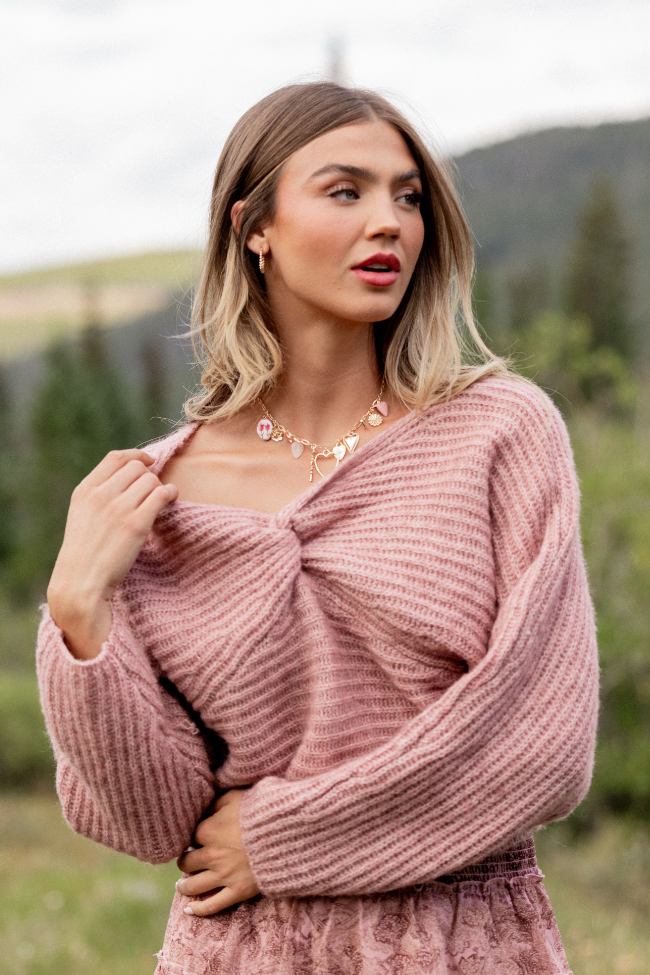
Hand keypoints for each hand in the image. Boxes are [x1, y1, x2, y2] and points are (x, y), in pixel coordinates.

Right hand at [47, 449, 177, 659]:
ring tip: (160, 501)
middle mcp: (100, 495)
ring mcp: (118, 508)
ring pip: (151, 480)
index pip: (115, 458)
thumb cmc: (85, 552)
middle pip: (137, 468)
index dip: (136, 456)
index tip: (149, 461)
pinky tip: (171, 500)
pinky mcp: (136, 524)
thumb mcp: (82, 515)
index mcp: (85, 490)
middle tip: (152, 492)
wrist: (81, 583)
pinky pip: (162, 494)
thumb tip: (131, 476)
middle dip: (148, 476)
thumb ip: (99, 494)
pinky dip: (170, 494)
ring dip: (160, 488)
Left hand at [175, 790, 259, 914]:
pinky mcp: (237, 891)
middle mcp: (211, 855)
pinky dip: (198, 909)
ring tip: (182, 884)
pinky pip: (212, 906)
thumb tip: (204, 809)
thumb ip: (216, 802)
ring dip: (184, 886)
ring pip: (193, 886)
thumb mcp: (235, 796)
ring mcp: (224, 875)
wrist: (286, 832)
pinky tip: (189, 909)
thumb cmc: (260, 811)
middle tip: (187, 861)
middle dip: (185, 861)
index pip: (189, 837)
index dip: (192, 838)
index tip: (196, 839)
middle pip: (186, 863)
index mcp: (208, 830)